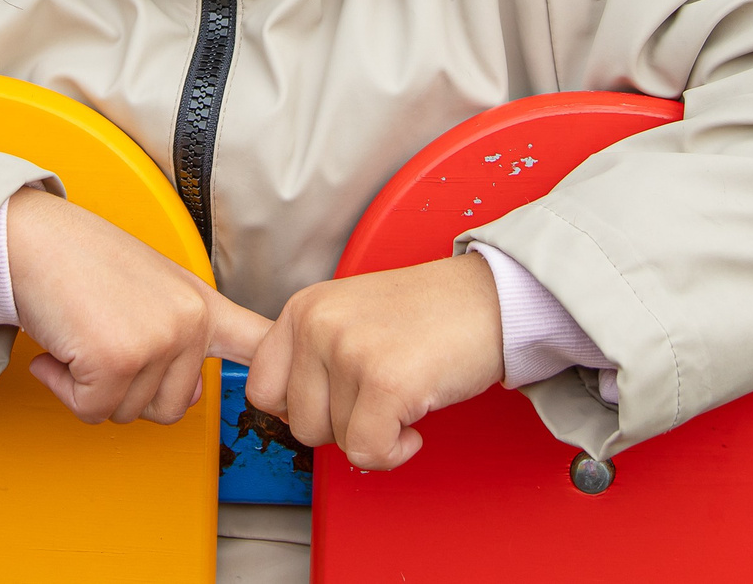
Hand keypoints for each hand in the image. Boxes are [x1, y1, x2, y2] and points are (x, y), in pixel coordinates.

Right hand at [4, 186, 272, 424]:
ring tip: (82, 336)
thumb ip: (179, 335)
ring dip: (91, 387)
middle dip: (125, 390)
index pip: (258, 342)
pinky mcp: (116, 360)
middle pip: (170, 409)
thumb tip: (193, 396)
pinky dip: (64, 388)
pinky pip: (90, 410)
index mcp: (201, 304)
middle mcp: (189, 323)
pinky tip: (61, 348)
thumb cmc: (78, 258)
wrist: (31, 237)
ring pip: (125, 413)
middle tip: (102, 342)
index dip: (276, 372)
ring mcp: (156, 341)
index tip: (290, 393)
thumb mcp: (152, 287)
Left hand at [244, 254, 503, 470]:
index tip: (334, 400)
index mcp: (302, 308)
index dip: (300, 408)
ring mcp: (349, 351)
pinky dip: (395, 451)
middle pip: (298, 423)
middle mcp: (318, 324)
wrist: (492, 299)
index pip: (260, 388)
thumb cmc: (428, 314)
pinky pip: (367, 452)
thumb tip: (274, 404)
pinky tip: (414, 421)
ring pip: (335, 441)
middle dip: (342, 424)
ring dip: (373, 433)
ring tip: (401, 395)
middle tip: (379, 393)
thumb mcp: (349, 315)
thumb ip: (307, 352)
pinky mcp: (385, 382)